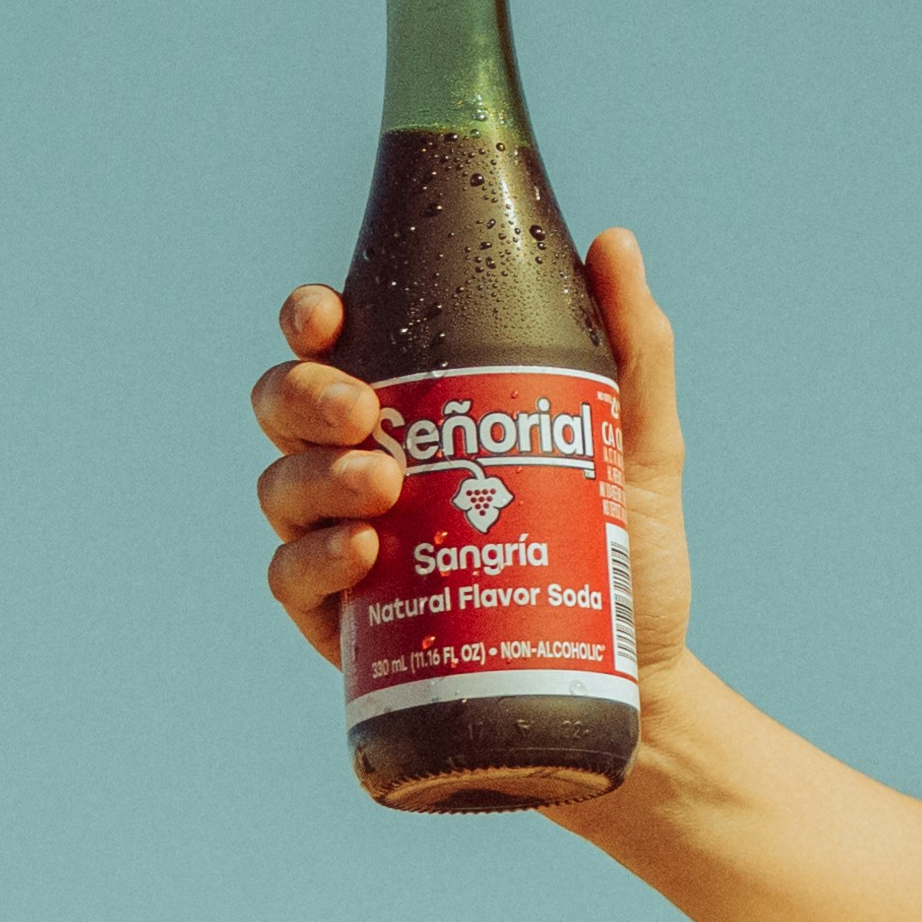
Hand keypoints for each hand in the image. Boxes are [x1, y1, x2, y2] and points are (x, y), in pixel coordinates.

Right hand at [248, 229, 693, 673]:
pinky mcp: (344, 621)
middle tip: (365, 412)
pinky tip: (363, 552)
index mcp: (413, 407)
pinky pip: (292, 579)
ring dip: (317, 477)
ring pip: (282, 487)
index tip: (329, 315)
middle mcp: (361, 465)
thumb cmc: (627, 550)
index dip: (310, 319)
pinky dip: (315, 559)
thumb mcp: (639, 442)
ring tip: (385, 489)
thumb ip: (633, 347)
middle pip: (286, 406)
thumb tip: (613, 243)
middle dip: (305, 395)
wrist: (636, 678)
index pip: (334, 343)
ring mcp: (344, 540)